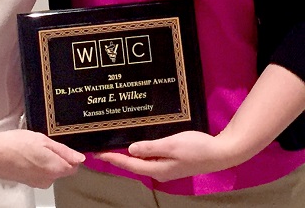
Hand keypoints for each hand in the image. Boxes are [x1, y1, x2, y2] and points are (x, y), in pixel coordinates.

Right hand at [0, 129, 84, 188]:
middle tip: (44, 143)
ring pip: (52, 171)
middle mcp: (48, 180)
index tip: (62, 146)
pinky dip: (38, 164)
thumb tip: (79, 158)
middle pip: (63, 169)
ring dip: (48, 160)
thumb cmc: (15, 145)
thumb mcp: (42, 140)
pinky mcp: (29, 182)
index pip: (74, 166)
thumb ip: (63, 151)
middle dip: (58, 157)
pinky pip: (41, 173)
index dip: (70, 155)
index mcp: (54, 169)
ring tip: (33, 147)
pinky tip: (28, 154)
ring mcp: (38, 183)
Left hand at [94, 131, 238, 181]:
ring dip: (128, 154)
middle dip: (116, 157)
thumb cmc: (196, 147)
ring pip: (141, 162)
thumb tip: (130, 150)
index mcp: (157, 169)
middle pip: (133, 165)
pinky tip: (137, 145)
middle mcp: (159, 172)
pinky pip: (151, 158)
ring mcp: (166, 168)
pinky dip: (140, 152)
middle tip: (101, 148)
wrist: (219, 153)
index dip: (112, 158)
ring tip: (114, 145)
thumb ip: (150, 147)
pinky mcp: (172, 162)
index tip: (96, 154)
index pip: (129, 164)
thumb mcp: (171, 144)